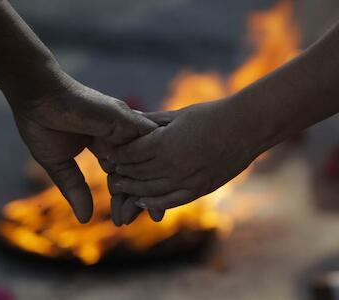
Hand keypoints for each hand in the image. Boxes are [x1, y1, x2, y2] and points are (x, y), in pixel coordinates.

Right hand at [4, 70, 161, 222]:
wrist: (36, 95)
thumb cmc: (42, 124)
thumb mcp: (59, 164)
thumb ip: (74, 188)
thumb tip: (85, 219)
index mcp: (103, 144)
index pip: (120, 172)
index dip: (125, 193)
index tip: (130, 216)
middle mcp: (117, 135)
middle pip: (137, 167)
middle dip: (146, 192)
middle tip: (157, 217)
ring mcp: (123, 126)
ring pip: (146, 156)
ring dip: (155, 181)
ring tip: (160, 211)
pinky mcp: (126, 119)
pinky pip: (148, 140)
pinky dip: (155, 160)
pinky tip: (164, 185)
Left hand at [110, 97, 261, 209]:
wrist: (245, 128)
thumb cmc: (211, 116)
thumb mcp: (178, 115)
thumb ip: (153, 121)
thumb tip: (131, 119)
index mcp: (164, 143)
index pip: (130, 153)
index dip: (116, 154)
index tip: (109, 153)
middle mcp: (171, 165)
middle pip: (135, 173)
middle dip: (120, 172)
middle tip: (111, 172)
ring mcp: (184, 180)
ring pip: (148, 191)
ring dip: (131, 189)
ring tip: (121, 186)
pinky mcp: (197, 190)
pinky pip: (168, 202)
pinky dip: (152, 204)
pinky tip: (143, 201)